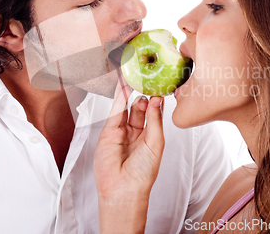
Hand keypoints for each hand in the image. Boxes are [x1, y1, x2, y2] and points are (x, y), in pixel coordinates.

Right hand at [94, 81, 164, 233]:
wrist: (123, 189)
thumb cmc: (142, 173)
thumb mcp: (155, 143)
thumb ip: (155, 120)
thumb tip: (157, 100)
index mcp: (150, 137)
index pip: (153, 114)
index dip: (156, 101)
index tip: (161, 87)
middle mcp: (135, 133)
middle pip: (140, 109)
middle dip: (144, 95)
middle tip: (149, 81)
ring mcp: (121, 132)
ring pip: (127, 108)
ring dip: (131, 94)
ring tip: (137, 79)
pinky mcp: (108, 132)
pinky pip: (115, 112)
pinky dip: (119, 99)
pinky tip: (124, 88)